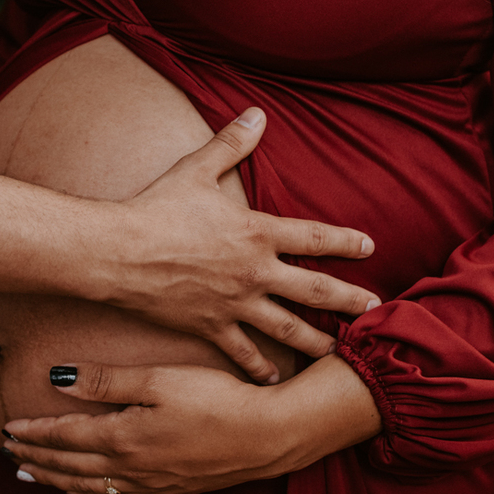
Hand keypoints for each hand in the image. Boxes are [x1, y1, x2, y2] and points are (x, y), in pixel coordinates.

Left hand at [3, 362, 303, 493]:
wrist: (266, 436)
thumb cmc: (217, 399)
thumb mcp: (159, 379)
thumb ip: (107, 381)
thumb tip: (58, 378)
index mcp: (122, 437)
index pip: (64, 436)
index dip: (33, 431)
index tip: (7, 425)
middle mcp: (129, 467)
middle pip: (68, 465)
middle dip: (34, 457)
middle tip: (7, 449)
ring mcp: (149, 484)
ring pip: (86, 488)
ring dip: (54, 480)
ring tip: (29, 473)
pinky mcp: (168, 491)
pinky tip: (82, 493)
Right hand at [109, 107, 378, 383]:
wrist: (118, 252)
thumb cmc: (156, 209)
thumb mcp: (196, 170)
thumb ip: (231, 143)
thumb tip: (258, 112)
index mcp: (256, 233)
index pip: (314, 237)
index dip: (345, 241)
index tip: (370, 247)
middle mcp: (254, 272)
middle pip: (315, 290)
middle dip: (349, 301)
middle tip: (375, 309)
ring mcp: (235, 304)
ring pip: (288, 329)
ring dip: (318, 341)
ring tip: (340, 354)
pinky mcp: (210, 326)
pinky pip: (243, 352)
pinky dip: (261, 368)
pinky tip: (276, 381)